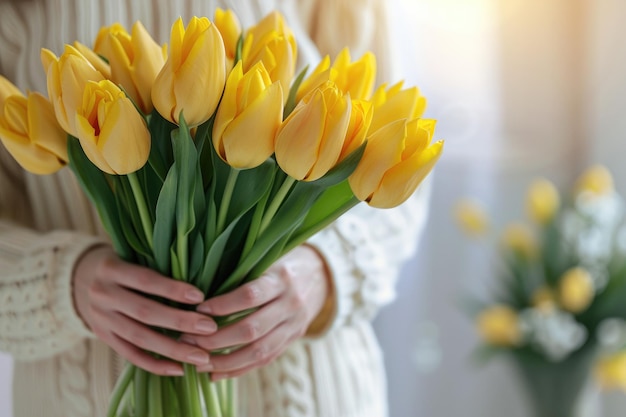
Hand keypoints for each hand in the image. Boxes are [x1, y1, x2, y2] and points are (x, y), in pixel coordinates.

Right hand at [72, 245, 218, 375]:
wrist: (78, 278)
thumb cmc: (122, 263)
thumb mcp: (131, 254)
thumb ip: (157, 265)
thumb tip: (198, 284)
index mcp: (111, 269)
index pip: (145, 280)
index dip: (172, 289)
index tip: (200, 297)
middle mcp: (103, 294)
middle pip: (144, 312)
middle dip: (180, 322)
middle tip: (210, 328)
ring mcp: (101, 319)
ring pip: (139, 338)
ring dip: (173, 349)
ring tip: (201, 356)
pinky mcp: (103, 337)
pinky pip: (130, 354)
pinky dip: (155, 364)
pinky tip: (179, 369)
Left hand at [182, 245, 330, 379]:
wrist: (321, 275)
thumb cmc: (282, 262)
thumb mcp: (268, 257)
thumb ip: (242, 268)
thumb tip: (200, 283)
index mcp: (281, 279)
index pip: (250, 296)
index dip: (222, 305)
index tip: (198, 309)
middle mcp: (290, 304)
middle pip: (252, 329)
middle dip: (217, 338)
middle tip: (189, 339)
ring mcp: (294, 325)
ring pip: (258, 351)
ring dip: (225, 360)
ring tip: (198, 362)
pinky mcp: (292, 340)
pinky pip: (264, 360)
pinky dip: (238, 369)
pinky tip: (215, 373)